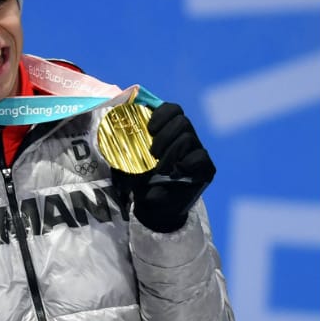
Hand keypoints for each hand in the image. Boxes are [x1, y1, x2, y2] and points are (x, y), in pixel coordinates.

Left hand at [112, 103, 215, 232]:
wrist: (157, 210)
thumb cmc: (144, 184)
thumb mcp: (129, 168)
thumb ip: (124, 153)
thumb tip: (114, 140)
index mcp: (168, 132)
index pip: (172, 110)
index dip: (162, 113)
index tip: (149, 127)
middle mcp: (185, 138)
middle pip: (182, 120)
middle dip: (165, 133)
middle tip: (153, 152)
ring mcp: (196, 152)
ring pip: (189, 137)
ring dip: (172, 151)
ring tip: (160, 168)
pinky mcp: (206, 168)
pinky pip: (201, 156)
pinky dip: (189, 161)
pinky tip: (179, 171)